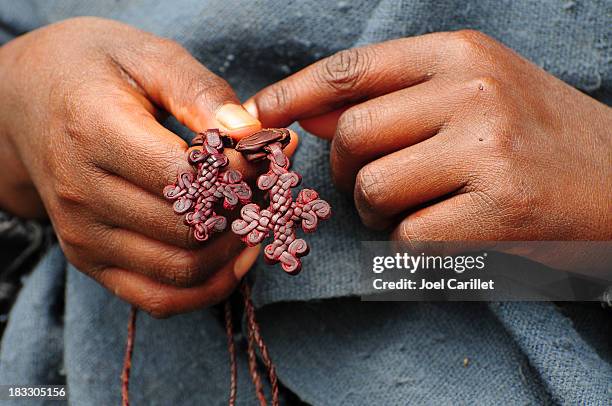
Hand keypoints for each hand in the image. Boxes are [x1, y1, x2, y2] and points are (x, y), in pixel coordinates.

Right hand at [0, 17, 295, 316]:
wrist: (28, 103)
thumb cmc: (95, 72)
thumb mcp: (149, 57)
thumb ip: (201, 93)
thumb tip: (250, 133)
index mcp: (95, 132)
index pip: (185, 178)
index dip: (238, 176)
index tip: (264, 160)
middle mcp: (83, 193)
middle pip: (188, 230)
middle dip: (244, 215)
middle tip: (269, 191)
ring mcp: (84, 235)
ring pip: (181, 270)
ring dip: (234, 252)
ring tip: (258, 220)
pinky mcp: (91, 261)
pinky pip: (159, 298)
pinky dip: (207, 287)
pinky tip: (235, 257)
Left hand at [246, 30, 610, 270]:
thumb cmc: (538, 137)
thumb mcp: (471, 94)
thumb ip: (390, 99)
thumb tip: (310, 113)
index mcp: (460, 54)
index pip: (352, 69)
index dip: (294, 93)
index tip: (257, 116)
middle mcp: (473, 90)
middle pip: (351, 137)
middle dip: (346, 174)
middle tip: (373, 189)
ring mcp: (488, 147)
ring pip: (372, 190)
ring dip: (378, 214)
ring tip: (419, 210)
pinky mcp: (499, 208)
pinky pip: (407, 236)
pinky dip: (411, 244)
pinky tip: (447, 234)